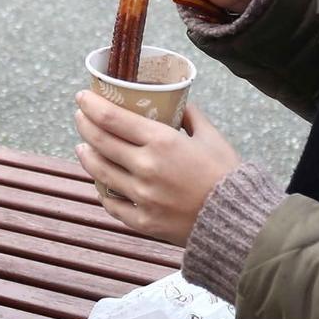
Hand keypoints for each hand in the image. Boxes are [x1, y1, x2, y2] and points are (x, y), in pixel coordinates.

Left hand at [74, 94, 239, 244]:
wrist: (237, 220)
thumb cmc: (228, 175)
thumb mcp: (212, 136)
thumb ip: (191, 116)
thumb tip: (177, 102)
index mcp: (162, 141)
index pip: (112, 118)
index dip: (91, 105)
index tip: (82, 97)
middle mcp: (146, 167)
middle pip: (100, 141)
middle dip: (85, 125)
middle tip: (80, 116)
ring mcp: (141, 197)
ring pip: (100, 172)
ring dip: (87, 156)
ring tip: (82, 147)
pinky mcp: (143, 221)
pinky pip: (113, 204)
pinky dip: (103, 190)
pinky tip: (101, 183)